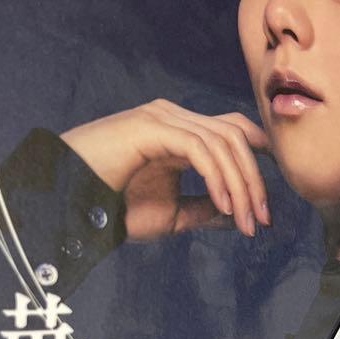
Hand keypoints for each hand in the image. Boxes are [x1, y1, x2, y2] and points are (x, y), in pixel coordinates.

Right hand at [60, 100, 271, 239]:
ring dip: (241, 185)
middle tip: (264, 220)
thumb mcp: (171, 215)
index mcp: (180, 132)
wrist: (68, 204)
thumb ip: (204, 210)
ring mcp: (162, 118)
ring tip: (247, 221)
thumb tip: (238, 217)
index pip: (233, 131)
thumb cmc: (112, 208)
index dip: (261, 158)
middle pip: (235, 135)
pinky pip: (200, 148)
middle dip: (256, 179)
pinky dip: (218, 178)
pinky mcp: (151, 127)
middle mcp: (174, 117)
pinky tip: (225, 206)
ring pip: (223, 141)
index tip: (271, 199)